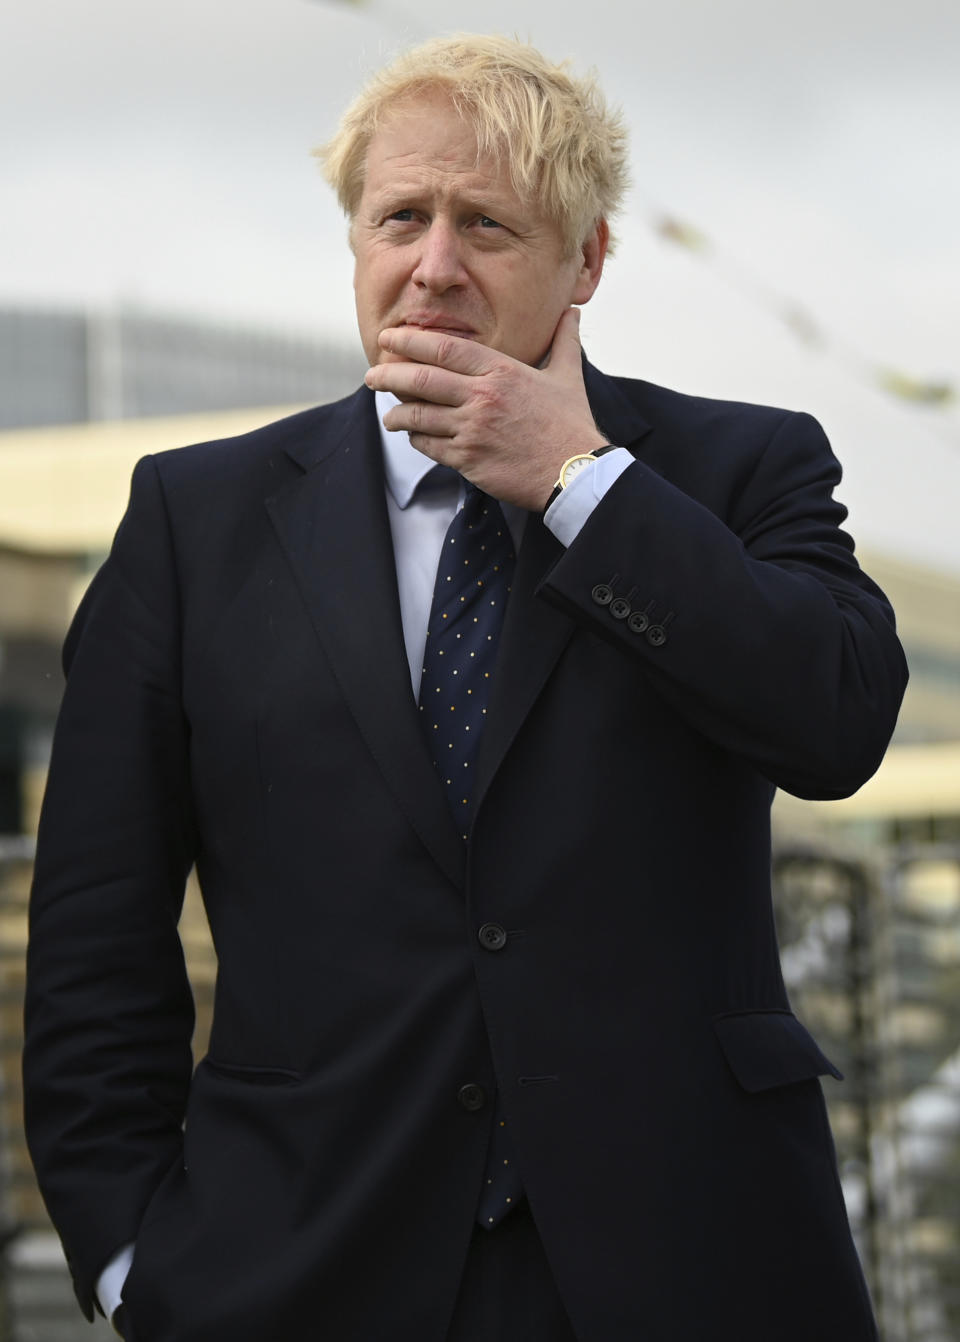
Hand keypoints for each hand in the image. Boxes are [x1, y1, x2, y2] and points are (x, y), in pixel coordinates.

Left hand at [363, 307, 608, 509]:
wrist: (575, 472)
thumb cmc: (571, 424)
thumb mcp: (568, 376)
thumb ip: (564, 342)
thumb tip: (573, 313)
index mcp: (501, 371)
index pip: (444, 348)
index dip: (410, 342)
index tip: (389, 340)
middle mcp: (482, 397)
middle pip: (420, 379)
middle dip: (388, 376)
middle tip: (372, 375)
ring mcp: (472, 429)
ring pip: (418, 416)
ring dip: (397, 414)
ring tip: (389, 414)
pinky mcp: (468, 459)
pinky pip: (429, 446)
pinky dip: (416, 440)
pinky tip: (413, 437)